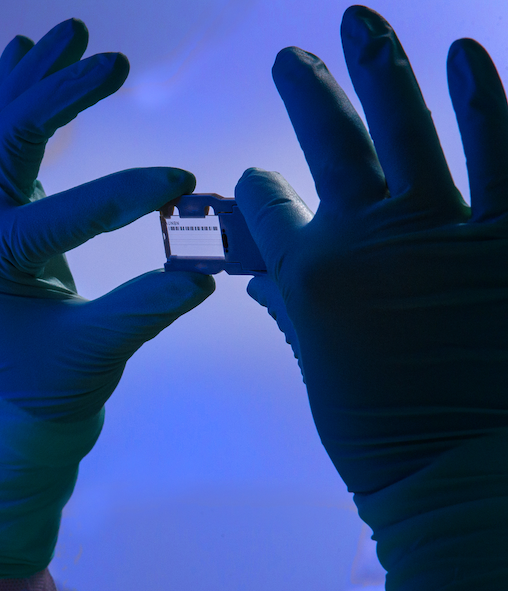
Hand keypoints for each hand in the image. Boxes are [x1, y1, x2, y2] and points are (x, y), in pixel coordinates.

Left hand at [0, 20, 214, 421]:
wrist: (13, 399)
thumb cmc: (49, 381)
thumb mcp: (96, 353)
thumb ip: (142, 312)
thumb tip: (200, 276)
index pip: (60, 215)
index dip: (122, 195)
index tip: (181, 182)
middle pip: (9, 142)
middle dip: (58, 97)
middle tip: (112, 60)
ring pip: (0, 130)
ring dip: (34, 79)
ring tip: (69, 31)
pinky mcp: (2, 209)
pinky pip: (0, 141)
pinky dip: (14, 95)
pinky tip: (24, 51)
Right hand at [236, 5, 506, 585]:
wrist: (467, 476)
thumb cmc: (382, 432)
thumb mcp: (321, 366)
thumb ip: (291, 306)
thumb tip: (261, 274)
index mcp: (310, 276)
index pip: (264, 203)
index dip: (256, 188)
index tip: (255, 180)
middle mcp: (367, 241)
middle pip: (328, 143)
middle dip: (306, 89)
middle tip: (292, 56)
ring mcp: (443, 233)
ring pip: (407, 129)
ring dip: (383, 70)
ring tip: (362, 21)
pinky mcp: (507, 241)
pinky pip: (503, 154)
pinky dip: (487, 100)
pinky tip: (466, 56)